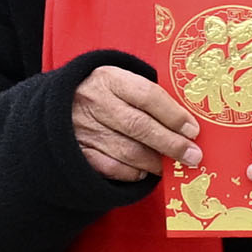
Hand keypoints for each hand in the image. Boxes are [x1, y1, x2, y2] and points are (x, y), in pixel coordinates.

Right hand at [68, 62, 204, 187]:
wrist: (59, 103)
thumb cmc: (106, 94)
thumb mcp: (123, 83)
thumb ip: (152, 99)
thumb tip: (188, 126)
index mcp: (110, 79)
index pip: (147, 96)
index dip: (173, 115)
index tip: (193, 130)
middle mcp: (94, 102)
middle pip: (139, 126)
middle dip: (171, 144)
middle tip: (193, 156)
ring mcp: (83, 128)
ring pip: (127, 151)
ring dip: (155, 162)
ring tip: (173, 165)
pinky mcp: (78, 151)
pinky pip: (110, 168)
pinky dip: (132, 172)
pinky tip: (145, 171)